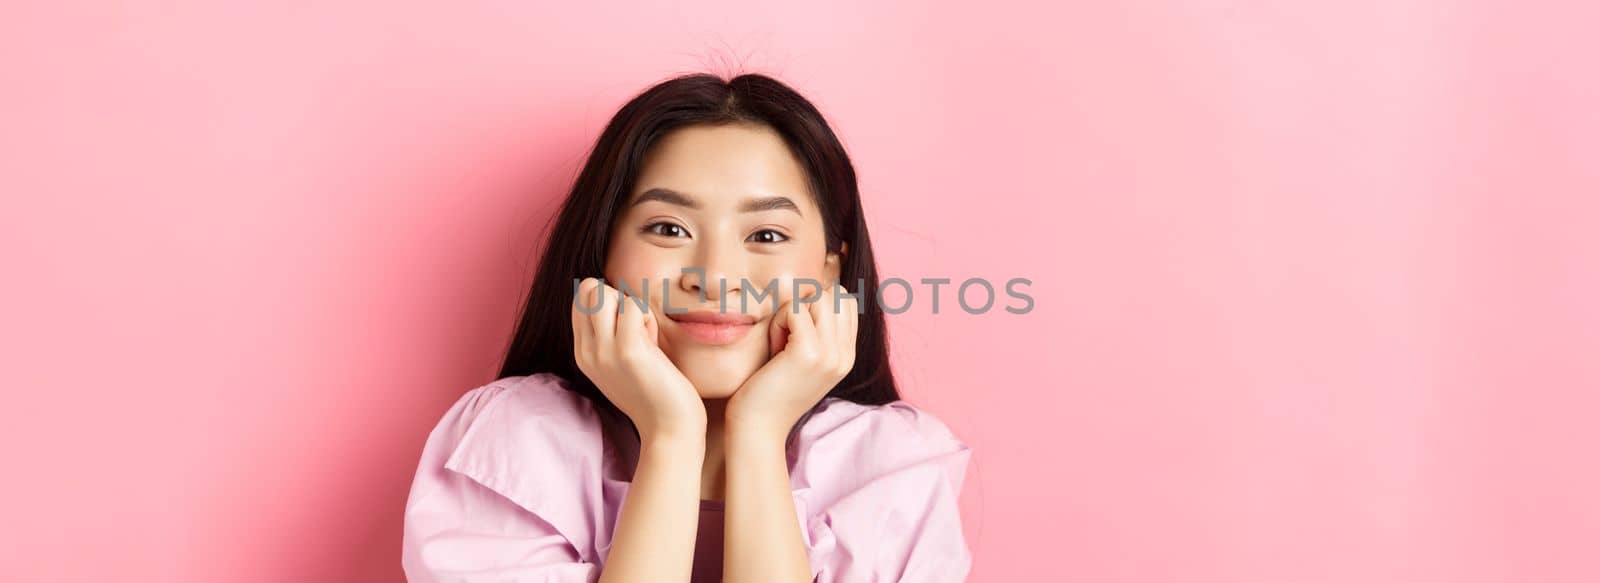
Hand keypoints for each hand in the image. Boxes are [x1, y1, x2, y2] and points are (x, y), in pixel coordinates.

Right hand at [571, 277, 705, 441]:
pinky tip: (655, 341)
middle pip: (588, 290)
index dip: (609, 303)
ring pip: (606, 293)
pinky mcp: (628, 351)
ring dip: (632, 306)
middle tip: (638, 327)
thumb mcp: (621, 363)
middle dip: (617, 298)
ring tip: (646, 334)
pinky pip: (632, 306)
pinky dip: (647, 315)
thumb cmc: (654, 392)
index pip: (580, 301)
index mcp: (583, 354)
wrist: (669, 429)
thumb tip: (613, 296)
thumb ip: (611, 334)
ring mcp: (604, 352)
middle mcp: (587, 352)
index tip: (628, 329)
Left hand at [726, 281, 858, 434]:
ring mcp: (830, 354)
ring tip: (779, 342)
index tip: (797, 333)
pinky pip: (795, 308)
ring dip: (791, 312)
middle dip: (805, 306)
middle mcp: (844, 355)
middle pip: (834, 295)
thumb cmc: (770, 391)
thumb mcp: (802, 359)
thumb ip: (815, 331)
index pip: (846, 302)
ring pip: (816, 298)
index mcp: (847, 357)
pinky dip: (779, 321)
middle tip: (786, 337)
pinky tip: (773, 348)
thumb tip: (811, 289)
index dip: (817, 306)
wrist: (758, 428)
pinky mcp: (808, 353)